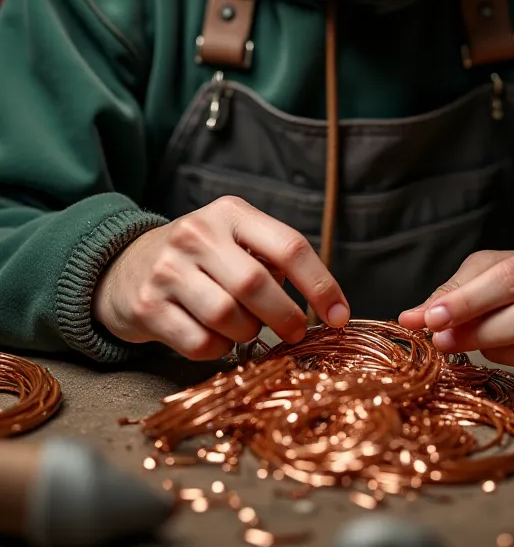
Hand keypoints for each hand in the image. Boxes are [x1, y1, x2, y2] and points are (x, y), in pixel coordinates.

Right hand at [93, 197, 349, 359]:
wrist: (123, 265)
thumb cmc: (199, 258)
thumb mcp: (234, 239)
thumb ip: (273, 259)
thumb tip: (327, 305)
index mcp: (230, 212)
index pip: (289, 246)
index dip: (322, 285)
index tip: (341, 316)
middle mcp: (197, 234)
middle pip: (257, 284)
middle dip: (286, 317)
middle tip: (296, 332)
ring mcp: (168, 270)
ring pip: (229, 318)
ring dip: (247, 334)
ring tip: (243, 327)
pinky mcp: (147, 307)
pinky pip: (200, 343)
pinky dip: (217, 350)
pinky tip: (214, 337)